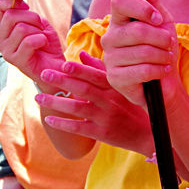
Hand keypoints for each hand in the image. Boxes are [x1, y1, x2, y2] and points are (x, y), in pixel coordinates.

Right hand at [0, 0, 64, 86]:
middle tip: (40, 27)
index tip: (26, 6)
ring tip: (42, 39)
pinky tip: (43, 45)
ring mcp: (6, 51)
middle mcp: (1, 39)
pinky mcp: (16, 60)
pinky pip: (29, 41)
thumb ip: (25, 12)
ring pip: (21, 28)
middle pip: (11, 15)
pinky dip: (41, 40)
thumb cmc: (46, 44)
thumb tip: (15, 1)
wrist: (56, 66)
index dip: (11, 0)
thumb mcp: (38, 23)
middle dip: (32, 17)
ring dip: (38, 31)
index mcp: (5, 28)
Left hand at [36, 52, 154, 153]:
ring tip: (38, 96)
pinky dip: (63, 123)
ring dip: (56, 101)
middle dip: (62, 80)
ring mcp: (105, 117)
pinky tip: (48, 119)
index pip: (95, 75)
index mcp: (115, 86)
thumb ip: (101, 70)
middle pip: (83, 88)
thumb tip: (82, 55)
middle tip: (44, 74)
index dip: (79, 69)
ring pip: (77, 108)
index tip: (63, 63)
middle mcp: (110, 100)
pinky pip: (79, 127)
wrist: (149, 133)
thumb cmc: (133, 105)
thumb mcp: (122, 85)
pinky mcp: (102, 133)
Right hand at [100, 0, 178, 106]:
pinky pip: (142, 70)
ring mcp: (110, 58)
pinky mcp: (115, 78)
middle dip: (162, 38)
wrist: (165, 81)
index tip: (157, 18)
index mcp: (118, 20)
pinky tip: (160, 72)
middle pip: (137, 30)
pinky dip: (158, 71)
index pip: (120, 1)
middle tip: (168, 45)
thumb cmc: (161, 49)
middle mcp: (109, 37)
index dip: (141, 7)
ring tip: (165, 59)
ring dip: (163, 56)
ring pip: (143, 51)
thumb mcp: (161, 21)